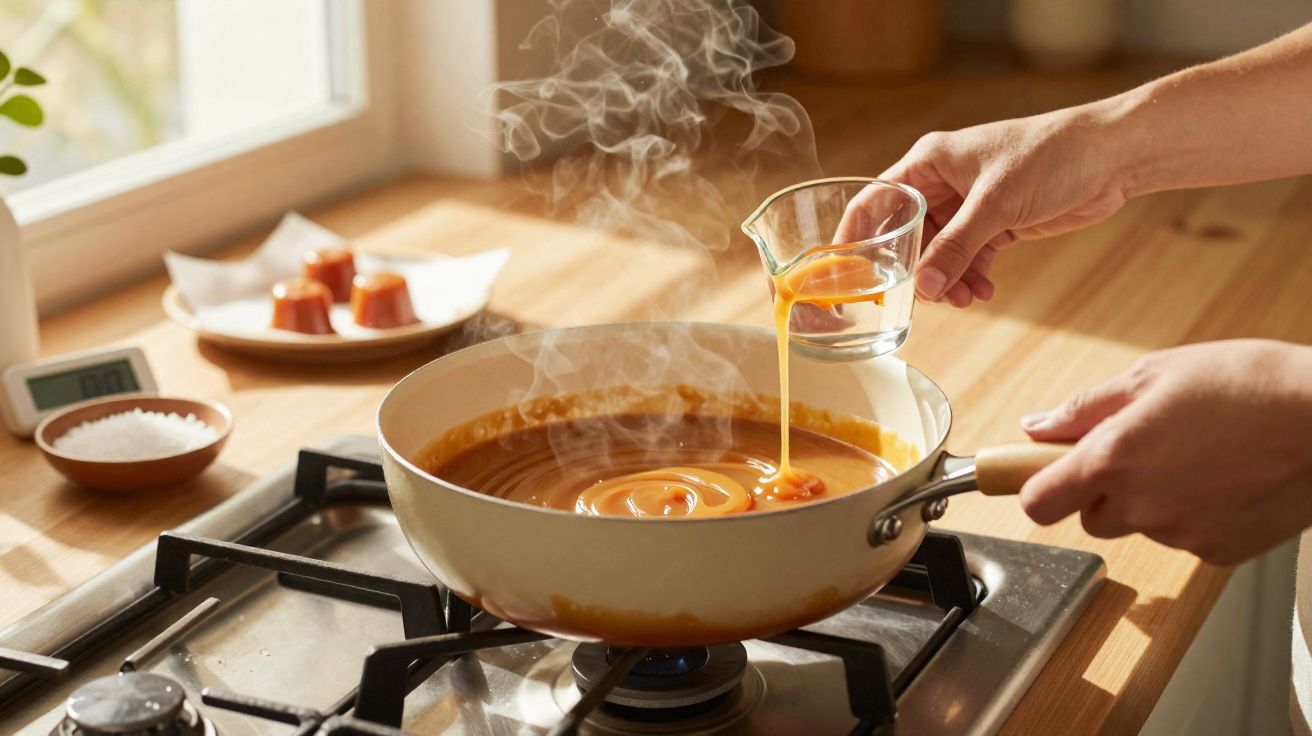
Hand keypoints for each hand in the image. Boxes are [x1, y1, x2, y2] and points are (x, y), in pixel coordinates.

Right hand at [869, 104, 1131, 306]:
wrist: (1112, 155)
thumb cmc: (1051, 155)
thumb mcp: (996, 204)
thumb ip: (957, 247)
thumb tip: (925, 287)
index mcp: (929, 162)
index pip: (876, 199)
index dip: (856, 235)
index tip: (847, 272)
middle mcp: (943, 182)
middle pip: (908, 234)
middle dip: (915, 269)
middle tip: (921, 298)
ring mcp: (969, 205)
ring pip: (941, 252)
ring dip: (948, 279)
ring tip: (965, 299)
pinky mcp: (996, 223)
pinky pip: (970, 257)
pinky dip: (973, 276)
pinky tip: (984, 290)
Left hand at [1018, 340, 1311, 564]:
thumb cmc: (1248, 384)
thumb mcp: (1154, 374)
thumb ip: (1085, 408)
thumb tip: (1035, 427)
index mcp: (1112, 459)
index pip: (1037, 503)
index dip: (1035, 487)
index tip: (1043, 474)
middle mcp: (1141, 504)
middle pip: (1090, 516)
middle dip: (1103, 488)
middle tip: (1143, 448)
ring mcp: (1180, 534)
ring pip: (1140, 524)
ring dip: (1152, 498)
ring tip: (1198, 454)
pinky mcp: (1218, 552)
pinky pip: (1185, 536)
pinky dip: (1195, 513)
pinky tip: (1225, 478)